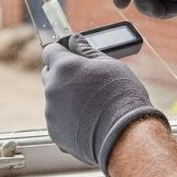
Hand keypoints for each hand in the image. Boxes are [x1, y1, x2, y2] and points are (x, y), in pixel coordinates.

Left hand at [41, 34, 167, 176]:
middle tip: (86, 82)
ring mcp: (51, 111)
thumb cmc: (121, 97)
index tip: (72, 57)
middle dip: (63, 74)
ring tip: (91, 106)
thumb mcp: (109, 64)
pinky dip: (68, 119)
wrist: (127, 136)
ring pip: (54, 98)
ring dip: (65, 98)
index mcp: (63, 67)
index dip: (62, 52)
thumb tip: (74, 40)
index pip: (50, 51)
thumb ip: (86, 50)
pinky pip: (57, 119)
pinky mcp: (55, 132)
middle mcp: (52, 87)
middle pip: (50, 74)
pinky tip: (87, 122)